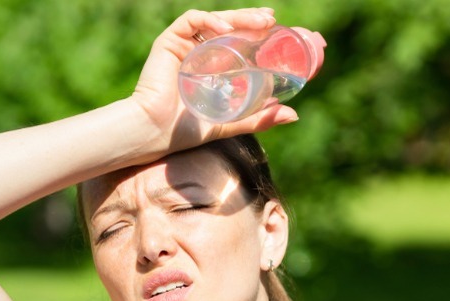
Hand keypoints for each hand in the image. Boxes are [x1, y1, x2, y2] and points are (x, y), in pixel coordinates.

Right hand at [131, 8, 299, 151]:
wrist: (155, 133)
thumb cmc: (186, 131)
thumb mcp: (231, 123)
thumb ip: (258, 119)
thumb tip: (294, 115)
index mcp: (209, 68)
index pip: (234, 42)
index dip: (254, 32)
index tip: (275, 30)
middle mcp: (196, 53)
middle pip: (226, 28)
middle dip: (250, 20)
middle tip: (271, 20)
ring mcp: (183, 47)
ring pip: (213, 21)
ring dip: (238, 17)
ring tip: (260, 22)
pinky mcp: (168, 42)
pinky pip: (191, 21)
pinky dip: (210, 21)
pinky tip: (226, 29)